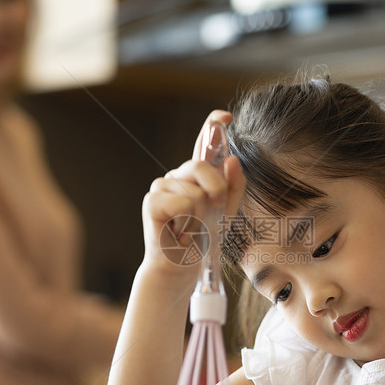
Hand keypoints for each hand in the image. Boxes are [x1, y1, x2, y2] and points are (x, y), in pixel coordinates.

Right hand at [140, 111, 244, 280]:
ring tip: (190, 229)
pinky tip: (179, 232)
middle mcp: (177, 175)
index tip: (226, 117)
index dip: (213, 125)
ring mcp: (162, 186)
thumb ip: (233, 187)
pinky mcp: (152, 201)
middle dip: (217, 193)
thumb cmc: (201, 239)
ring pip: (195, 192)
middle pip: (202, 167)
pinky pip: (183, 204)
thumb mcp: (226, 213)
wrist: (182, 267)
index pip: (203, 143)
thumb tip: (232, 160)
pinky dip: (188, 224)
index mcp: (196, 175)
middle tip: (212, 216)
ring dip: (200, 218)